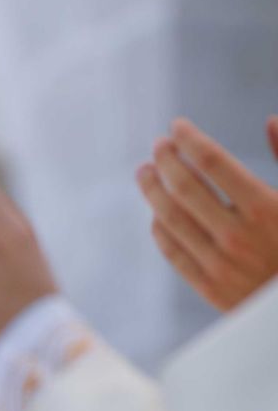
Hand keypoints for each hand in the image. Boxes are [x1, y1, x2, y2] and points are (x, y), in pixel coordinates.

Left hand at [137, 116, 277, 310]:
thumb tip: (270, 120)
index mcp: (265, 208)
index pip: (214, 161)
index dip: (191, 139)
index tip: (177, 126)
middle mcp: (239, 236)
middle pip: (185, 188)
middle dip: (166, 161)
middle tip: (158, 146)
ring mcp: (222, 265)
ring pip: (172, 220)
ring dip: (153, 191)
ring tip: (145, 173)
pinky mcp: (213, 290)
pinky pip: (175, 254)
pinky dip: (161, 231)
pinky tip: (157, 215)